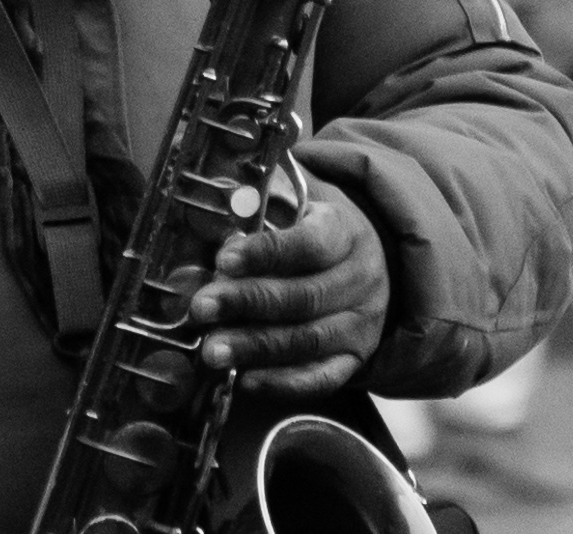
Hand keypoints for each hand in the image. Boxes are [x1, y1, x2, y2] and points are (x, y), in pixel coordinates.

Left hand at [188, 181, 389, 398]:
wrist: (371, 263)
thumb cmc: (316, 228)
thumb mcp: (302, 199)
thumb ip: (269, 193)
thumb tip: (225, 189)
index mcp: (346, 233)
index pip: (309, 244)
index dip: (266, 252)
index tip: (224, 257)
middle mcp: (360, 281)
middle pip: (304, 297)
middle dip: (248, 302)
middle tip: (201, 308)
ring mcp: (360, 324)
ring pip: (308, 341)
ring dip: (255, 348)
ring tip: (211, 350)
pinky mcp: (354, 359)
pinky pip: (320, 378)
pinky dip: (282, 383)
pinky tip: (245, 380)